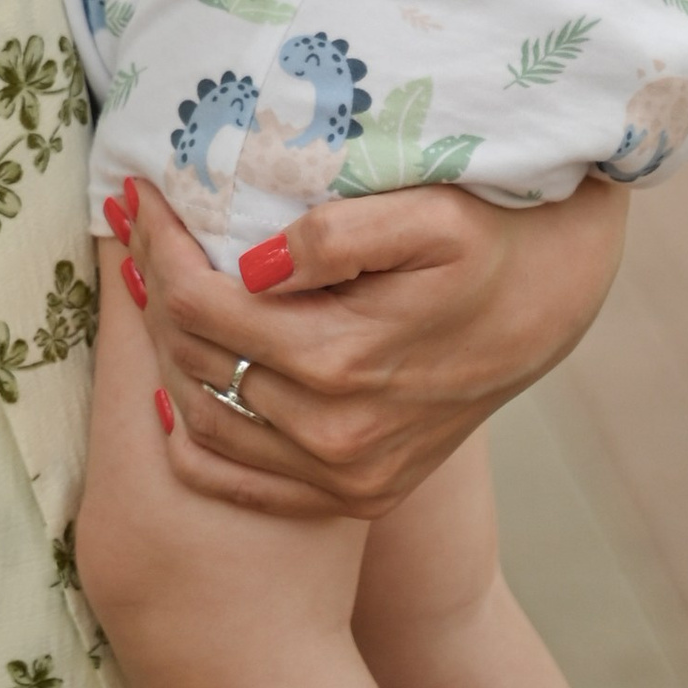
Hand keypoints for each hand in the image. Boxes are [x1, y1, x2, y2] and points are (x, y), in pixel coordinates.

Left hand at [111, 171, 628, 522]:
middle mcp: (336, 434)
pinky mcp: (359, 491)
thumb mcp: (428, 216)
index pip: (202, 307)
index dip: (158, 246)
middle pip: (194, 362)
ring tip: (145, 287)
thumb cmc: (489, 240)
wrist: (554, 304)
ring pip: (206, 422)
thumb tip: (251, 267)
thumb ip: (335, 236)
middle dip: (152, 289)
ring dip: (163, 353)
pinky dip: (196, 439)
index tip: (136, 195)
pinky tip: (170, 390)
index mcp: (343, 361)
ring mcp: (347, 473)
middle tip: (133, 229)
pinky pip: (245, 482)